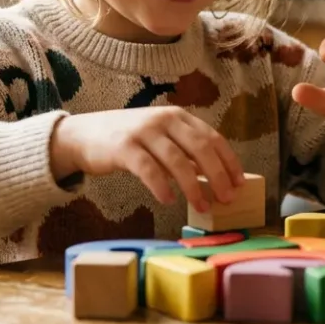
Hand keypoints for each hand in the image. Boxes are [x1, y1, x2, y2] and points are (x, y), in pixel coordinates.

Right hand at [49, 107, 246, 213]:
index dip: (229, 161)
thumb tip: (216, 178)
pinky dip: (161, 186)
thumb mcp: (161, 139)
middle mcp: (163, 120)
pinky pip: (148, 169)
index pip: (213, 137)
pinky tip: (169, 200)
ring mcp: (143, 131)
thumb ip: (185, 152)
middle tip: (227, 198)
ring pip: (177, 160)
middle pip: (200, 147)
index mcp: (178, 117)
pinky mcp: (123, 147)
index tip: (240, 183)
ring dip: (193, 186)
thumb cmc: (129, 141)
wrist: (84, 135)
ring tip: (202, 206)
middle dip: (218, 175)